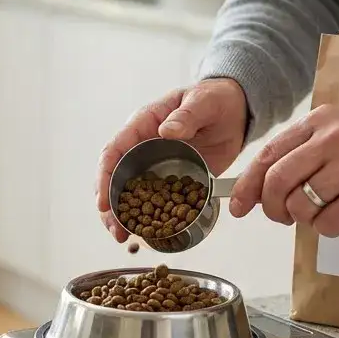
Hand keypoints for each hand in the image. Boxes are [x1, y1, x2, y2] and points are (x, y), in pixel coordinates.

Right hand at [97, 78, 248, 241]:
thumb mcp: (204, 102)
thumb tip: (165, 130)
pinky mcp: (168, 181)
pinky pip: (153, 201)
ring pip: (129, 194)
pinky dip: (147, 218)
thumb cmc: (215, 100)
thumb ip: (186, 116)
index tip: (104, 202)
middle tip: (115, 229)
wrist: (235, 113)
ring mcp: (154, 166)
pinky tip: (145, 234)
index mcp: (143, 125)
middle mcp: (142, 148)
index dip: (105, 177)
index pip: (114, 152)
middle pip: (114, 179)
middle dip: (110, 206)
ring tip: (124, 238)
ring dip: (124, 217)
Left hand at [229, 105, 338, 236]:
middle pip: (276, 181)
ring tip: (323, 210)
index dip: (247, 184)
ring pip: (299, 206)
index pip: (269, 154)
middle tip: (281, 215)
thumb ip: (297, 156)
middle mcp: (335, 139)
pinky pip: (326, 224)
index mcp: (321, 121)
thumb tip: (252, 190)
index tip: (239, 205)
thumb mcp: (336, 137)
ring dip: (303, 218)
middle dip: (271, 206)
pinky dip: (327, 228)